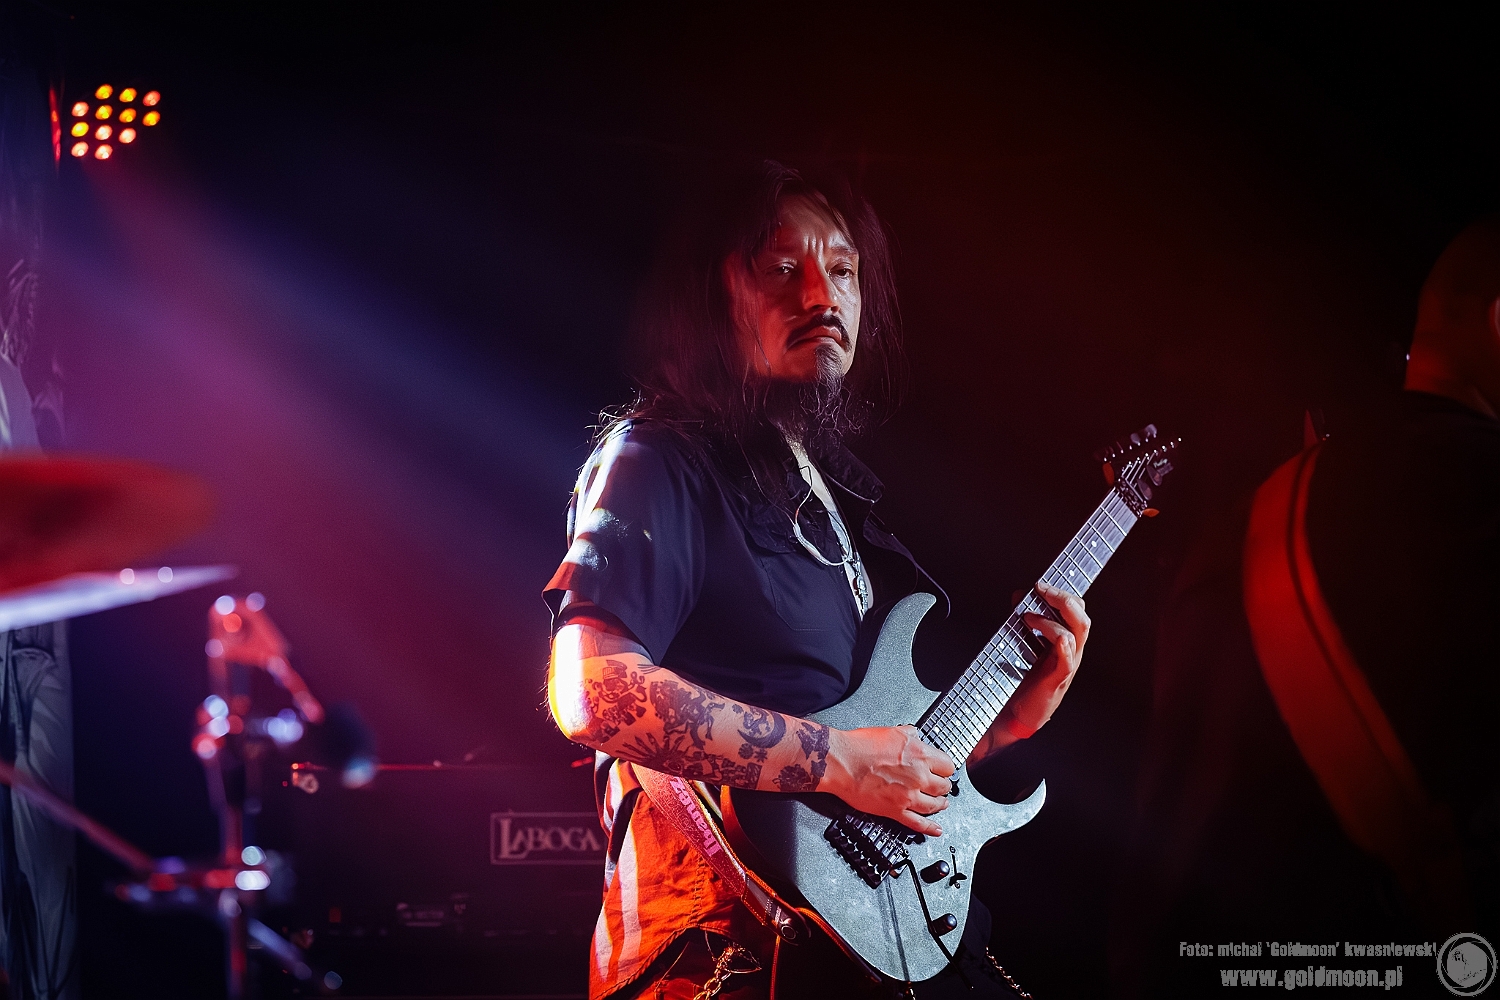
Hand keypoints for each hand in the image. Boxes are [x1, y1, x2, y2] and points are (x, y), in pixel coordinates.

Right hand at [823, 725, 955, 835]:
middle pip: (944, 786)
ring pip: (935, 805)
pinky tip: (936, 829)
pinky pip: (918, 823)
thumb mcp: (891, 731)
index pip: (947, 765)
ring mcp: (908, 796)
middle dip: (943, 786)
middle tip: (941, 786)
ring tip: (941, 803)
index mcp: (920, 755)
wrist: (841, 762)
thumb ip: (910, 735)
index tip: (943, 770)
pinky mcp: (895, 811)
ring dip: (940, 804)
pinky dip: (930, 828)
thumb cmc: (860, 747)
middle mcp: (918, 777)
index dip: (945, 768)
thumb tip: (916, 737)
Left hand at [1002, 581, 1089, 735]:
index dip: (1063, 593)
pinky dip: (1064, 647)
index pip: (1076, 610)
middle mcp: (1071, 651)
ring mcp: (1066, 665)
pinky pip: (1067, 661)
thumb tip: (1020, 594)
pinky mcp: (1057, 680)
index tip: (1041, 583)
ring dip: (1051, 620)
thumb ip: (1024, 619)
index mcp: (1065, 640)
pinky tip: (1058, 639)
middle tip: (1040, 589)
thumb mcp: (1024, 643)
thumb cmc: (1024, 679)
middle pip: (1081, 618)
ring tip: (1027, 617)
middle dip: (1062, 599)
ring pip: (1076, 634)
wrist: (1018, 713)